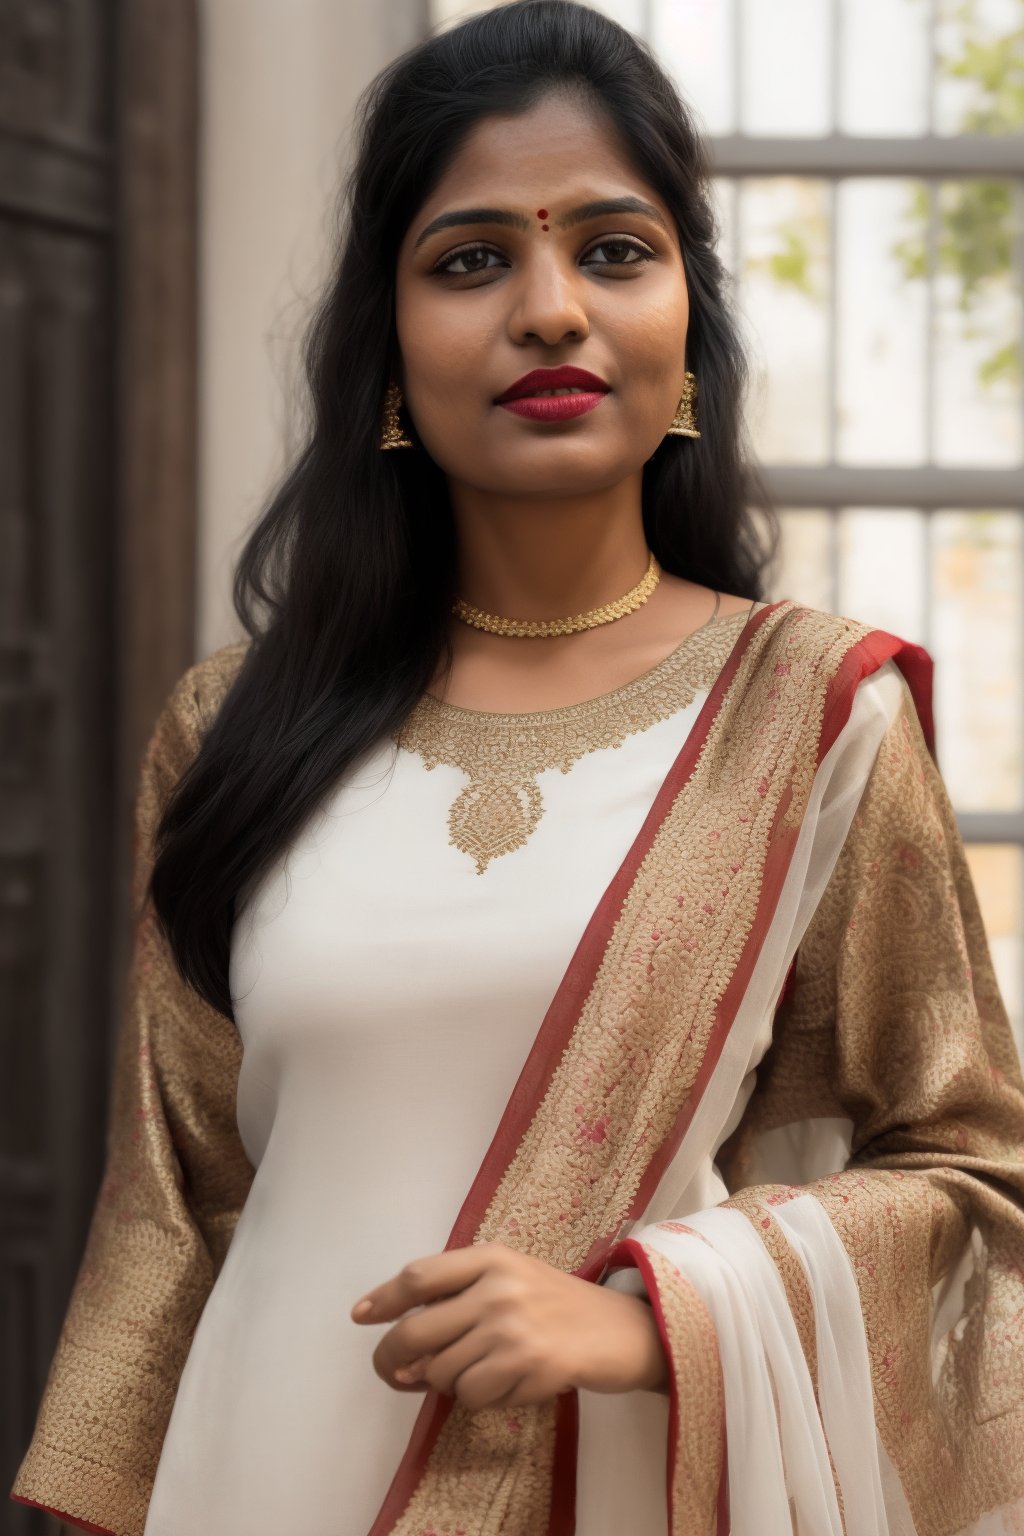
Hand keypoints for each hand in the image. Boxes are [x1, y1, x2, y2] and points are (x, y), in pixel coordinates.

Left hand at [350, 1240, 667, 1411]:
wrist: (622, 1329)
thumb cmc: (558, 1304)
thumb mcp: (510, 1278)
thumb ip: (458, 1299)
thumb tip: (402, 1356)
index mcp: (490, 1257)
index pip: (419, 1276)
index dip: (382, 1298)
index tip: (360, 1316)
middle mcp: (498, 1287)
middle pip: (415, 1330)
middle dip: (392, 1359)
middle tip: (393, 1374)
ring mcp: (513, 1327)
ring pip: (441, 1372)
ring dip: (449, 1383)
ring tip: (481, 1371)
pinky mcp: (528, 1365)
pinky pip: (473, 1396)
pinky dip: (481, 1399)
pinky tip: (507, 1384)